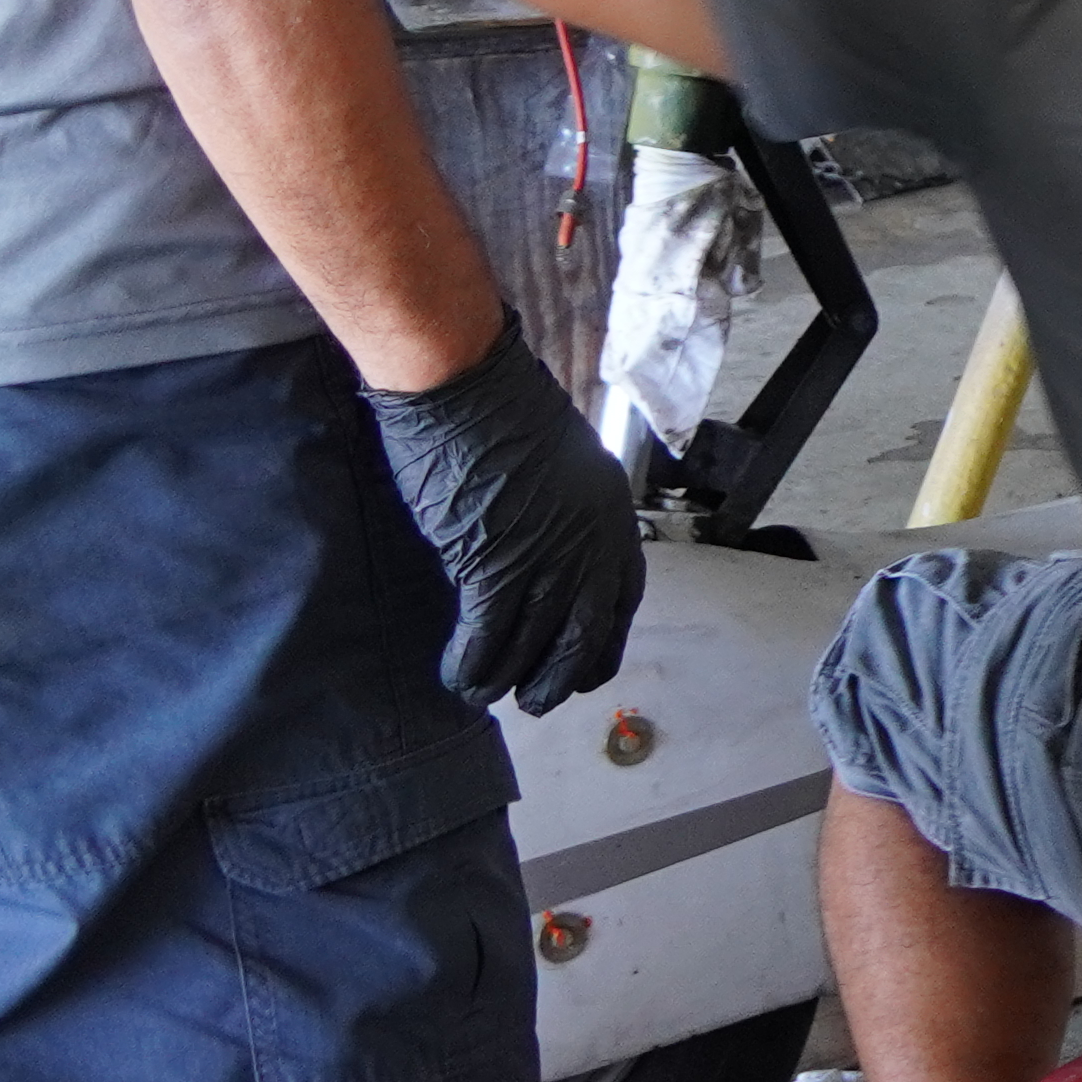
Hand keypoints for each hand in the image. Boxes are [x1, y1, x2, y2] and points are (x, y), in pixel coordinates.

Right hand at [361, 315, 647, 711]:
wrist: (467, 384)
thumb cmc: (501, 408)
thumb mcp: (557, 462)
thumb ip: (559, 511)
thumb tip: (542, 546)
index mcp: (609, 514)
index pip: (622, 598)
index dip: (603, 641)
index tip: (587, 666)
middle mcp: (589, 543)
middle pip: (587, 635)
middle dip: (561, 677)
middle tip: (536, 698)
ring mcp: (545, 557)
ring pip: (535, 645)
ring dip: (508, 678)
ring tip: (484, 691)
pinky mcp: (495, 566)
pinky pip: (488, 638)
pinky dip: (472, 664)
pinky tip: (458, 673)